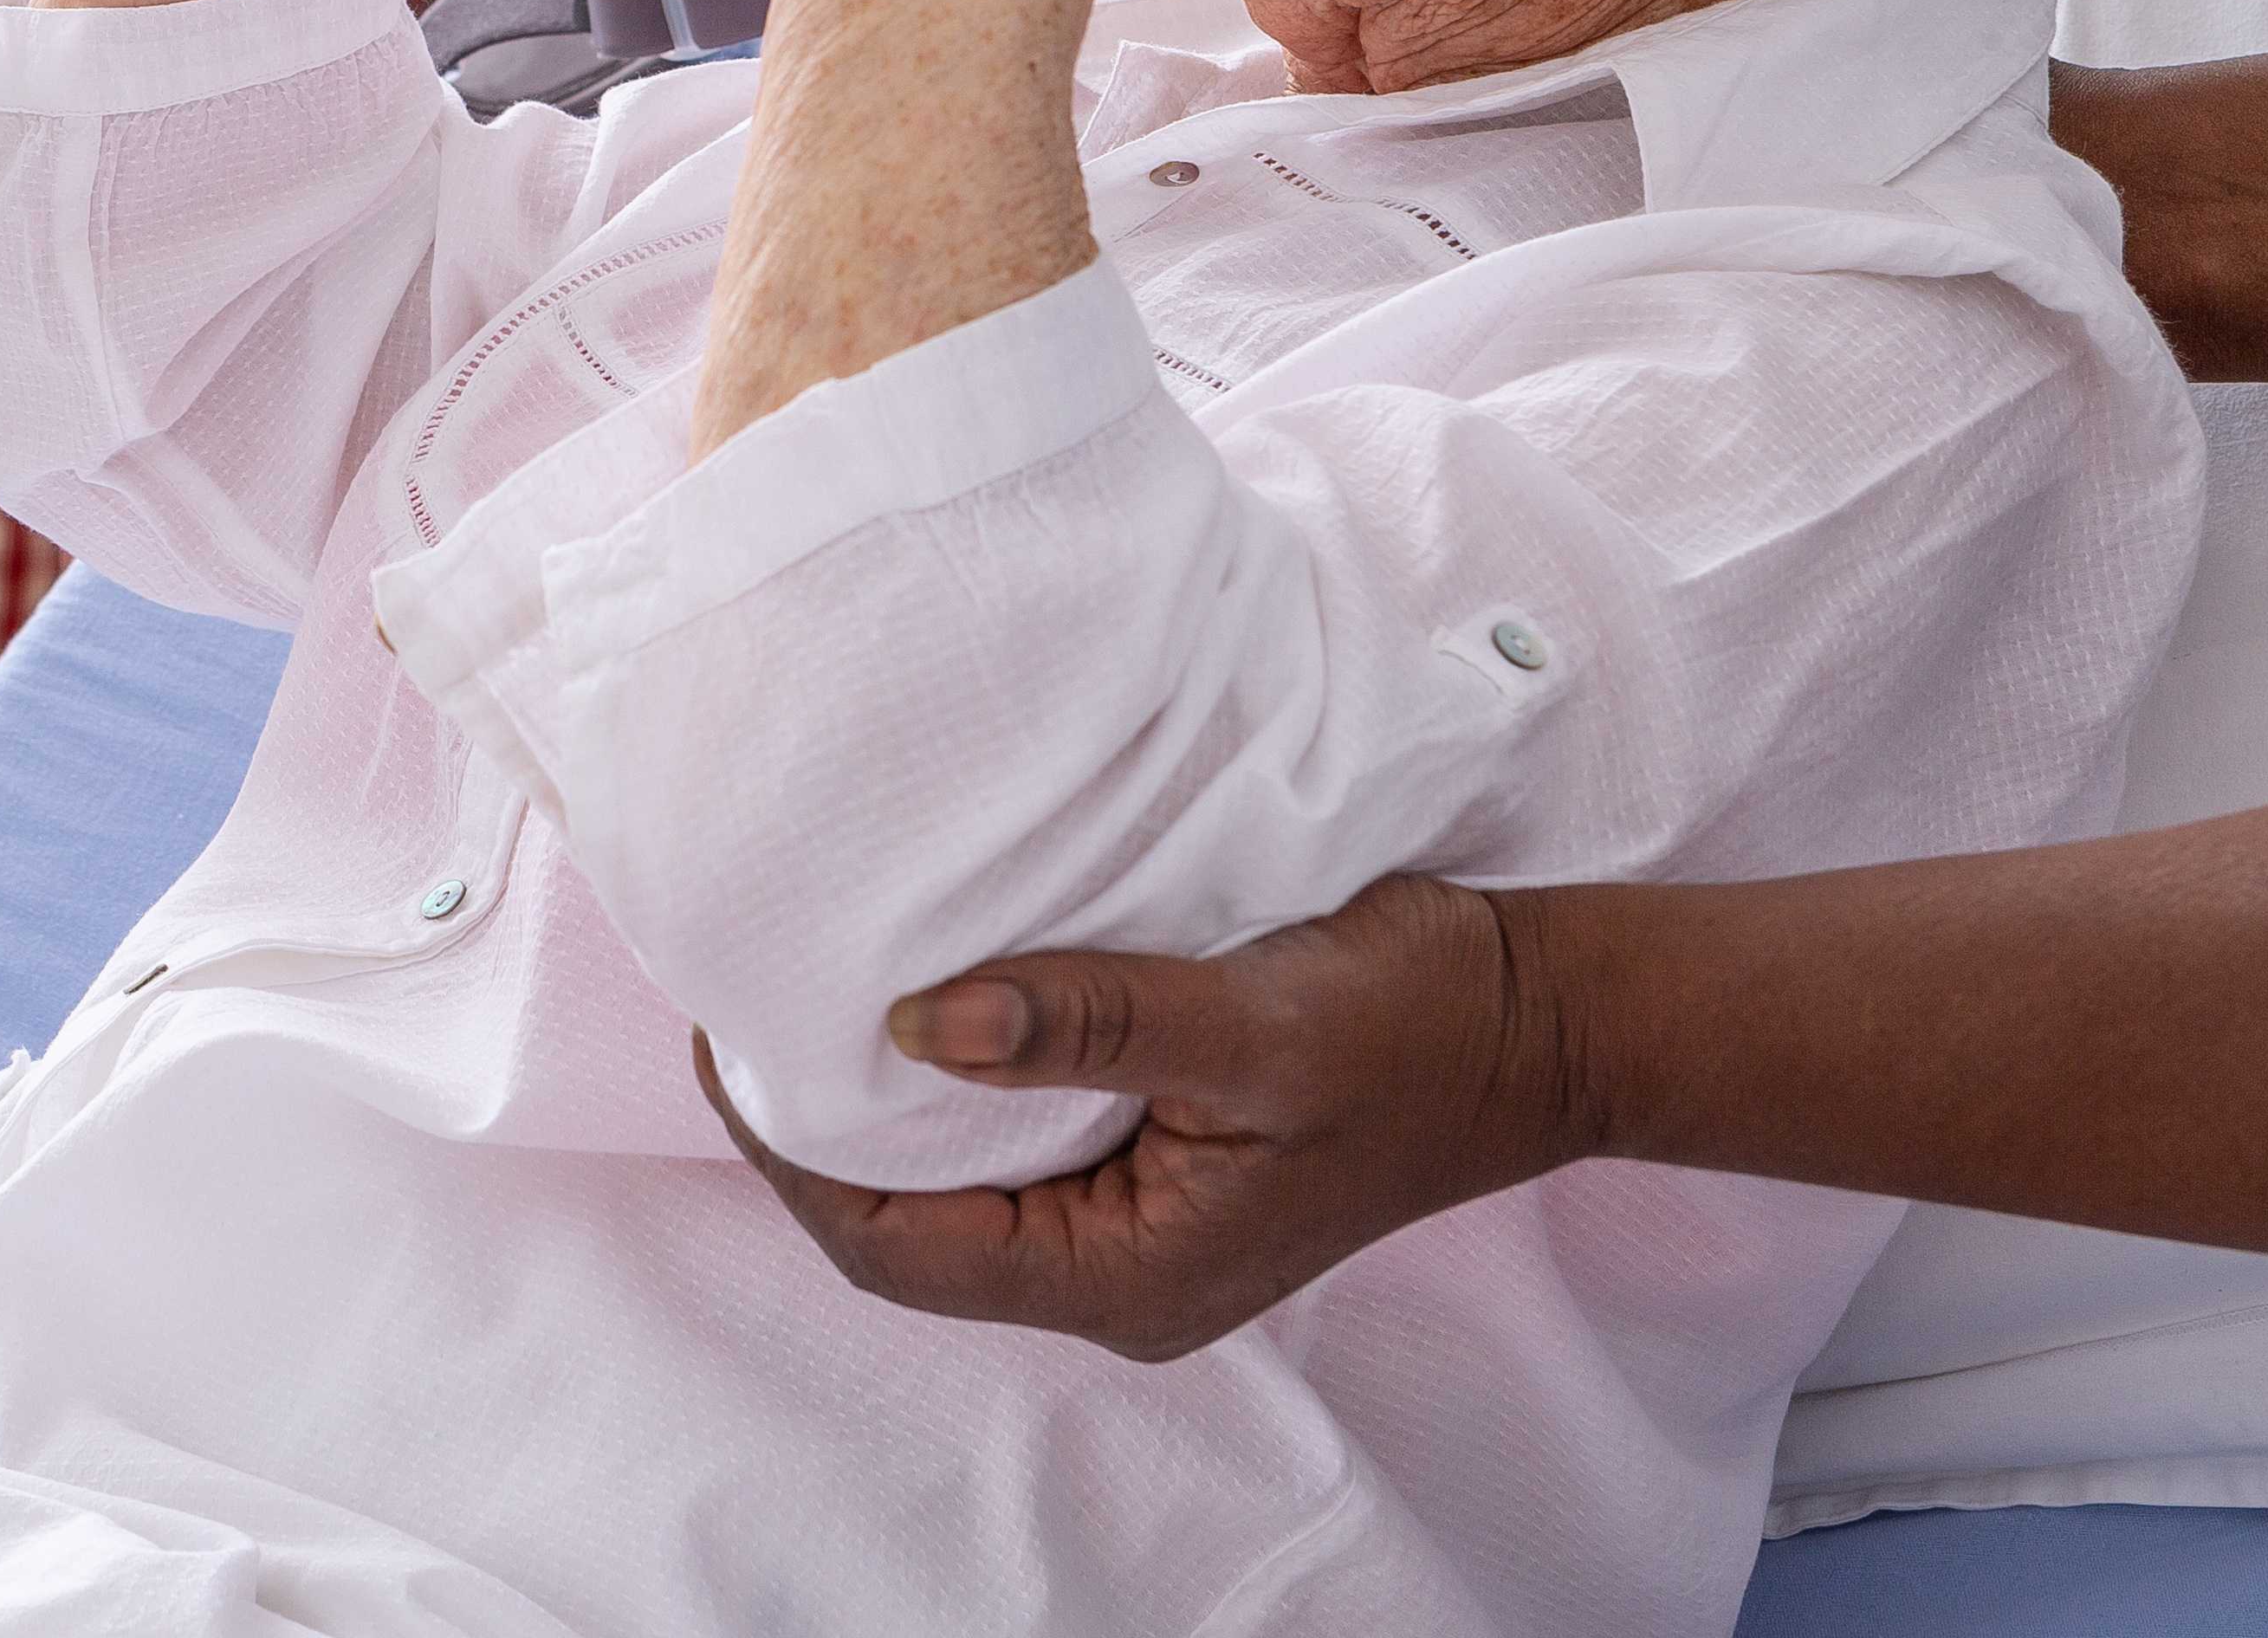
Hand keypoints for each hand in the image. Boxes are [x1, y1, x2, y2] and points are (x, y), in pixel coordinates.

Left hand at [697, 877, 1594, 1361]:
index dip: (790, 1152)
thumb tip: (918, 1021)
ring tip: (802, 991)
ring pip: (955, 1186)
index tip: (727, 1038)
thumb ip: (1087, 1021)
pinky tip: (914, 999)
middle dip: (813, 1128)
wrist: (1540, 1022)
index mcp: (1125, 1275)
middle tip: (742, 1000)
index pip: (893, 1245)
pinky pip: (1014, 1146)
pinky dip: (951, 1081)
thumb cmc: (1415, 1024)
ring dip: (878, 1100)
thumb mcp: (1250, 1018)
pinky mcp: (1156, 1170)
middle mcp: (1117, 1275)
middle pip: (906, 1228)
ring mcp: (1138, 1228)